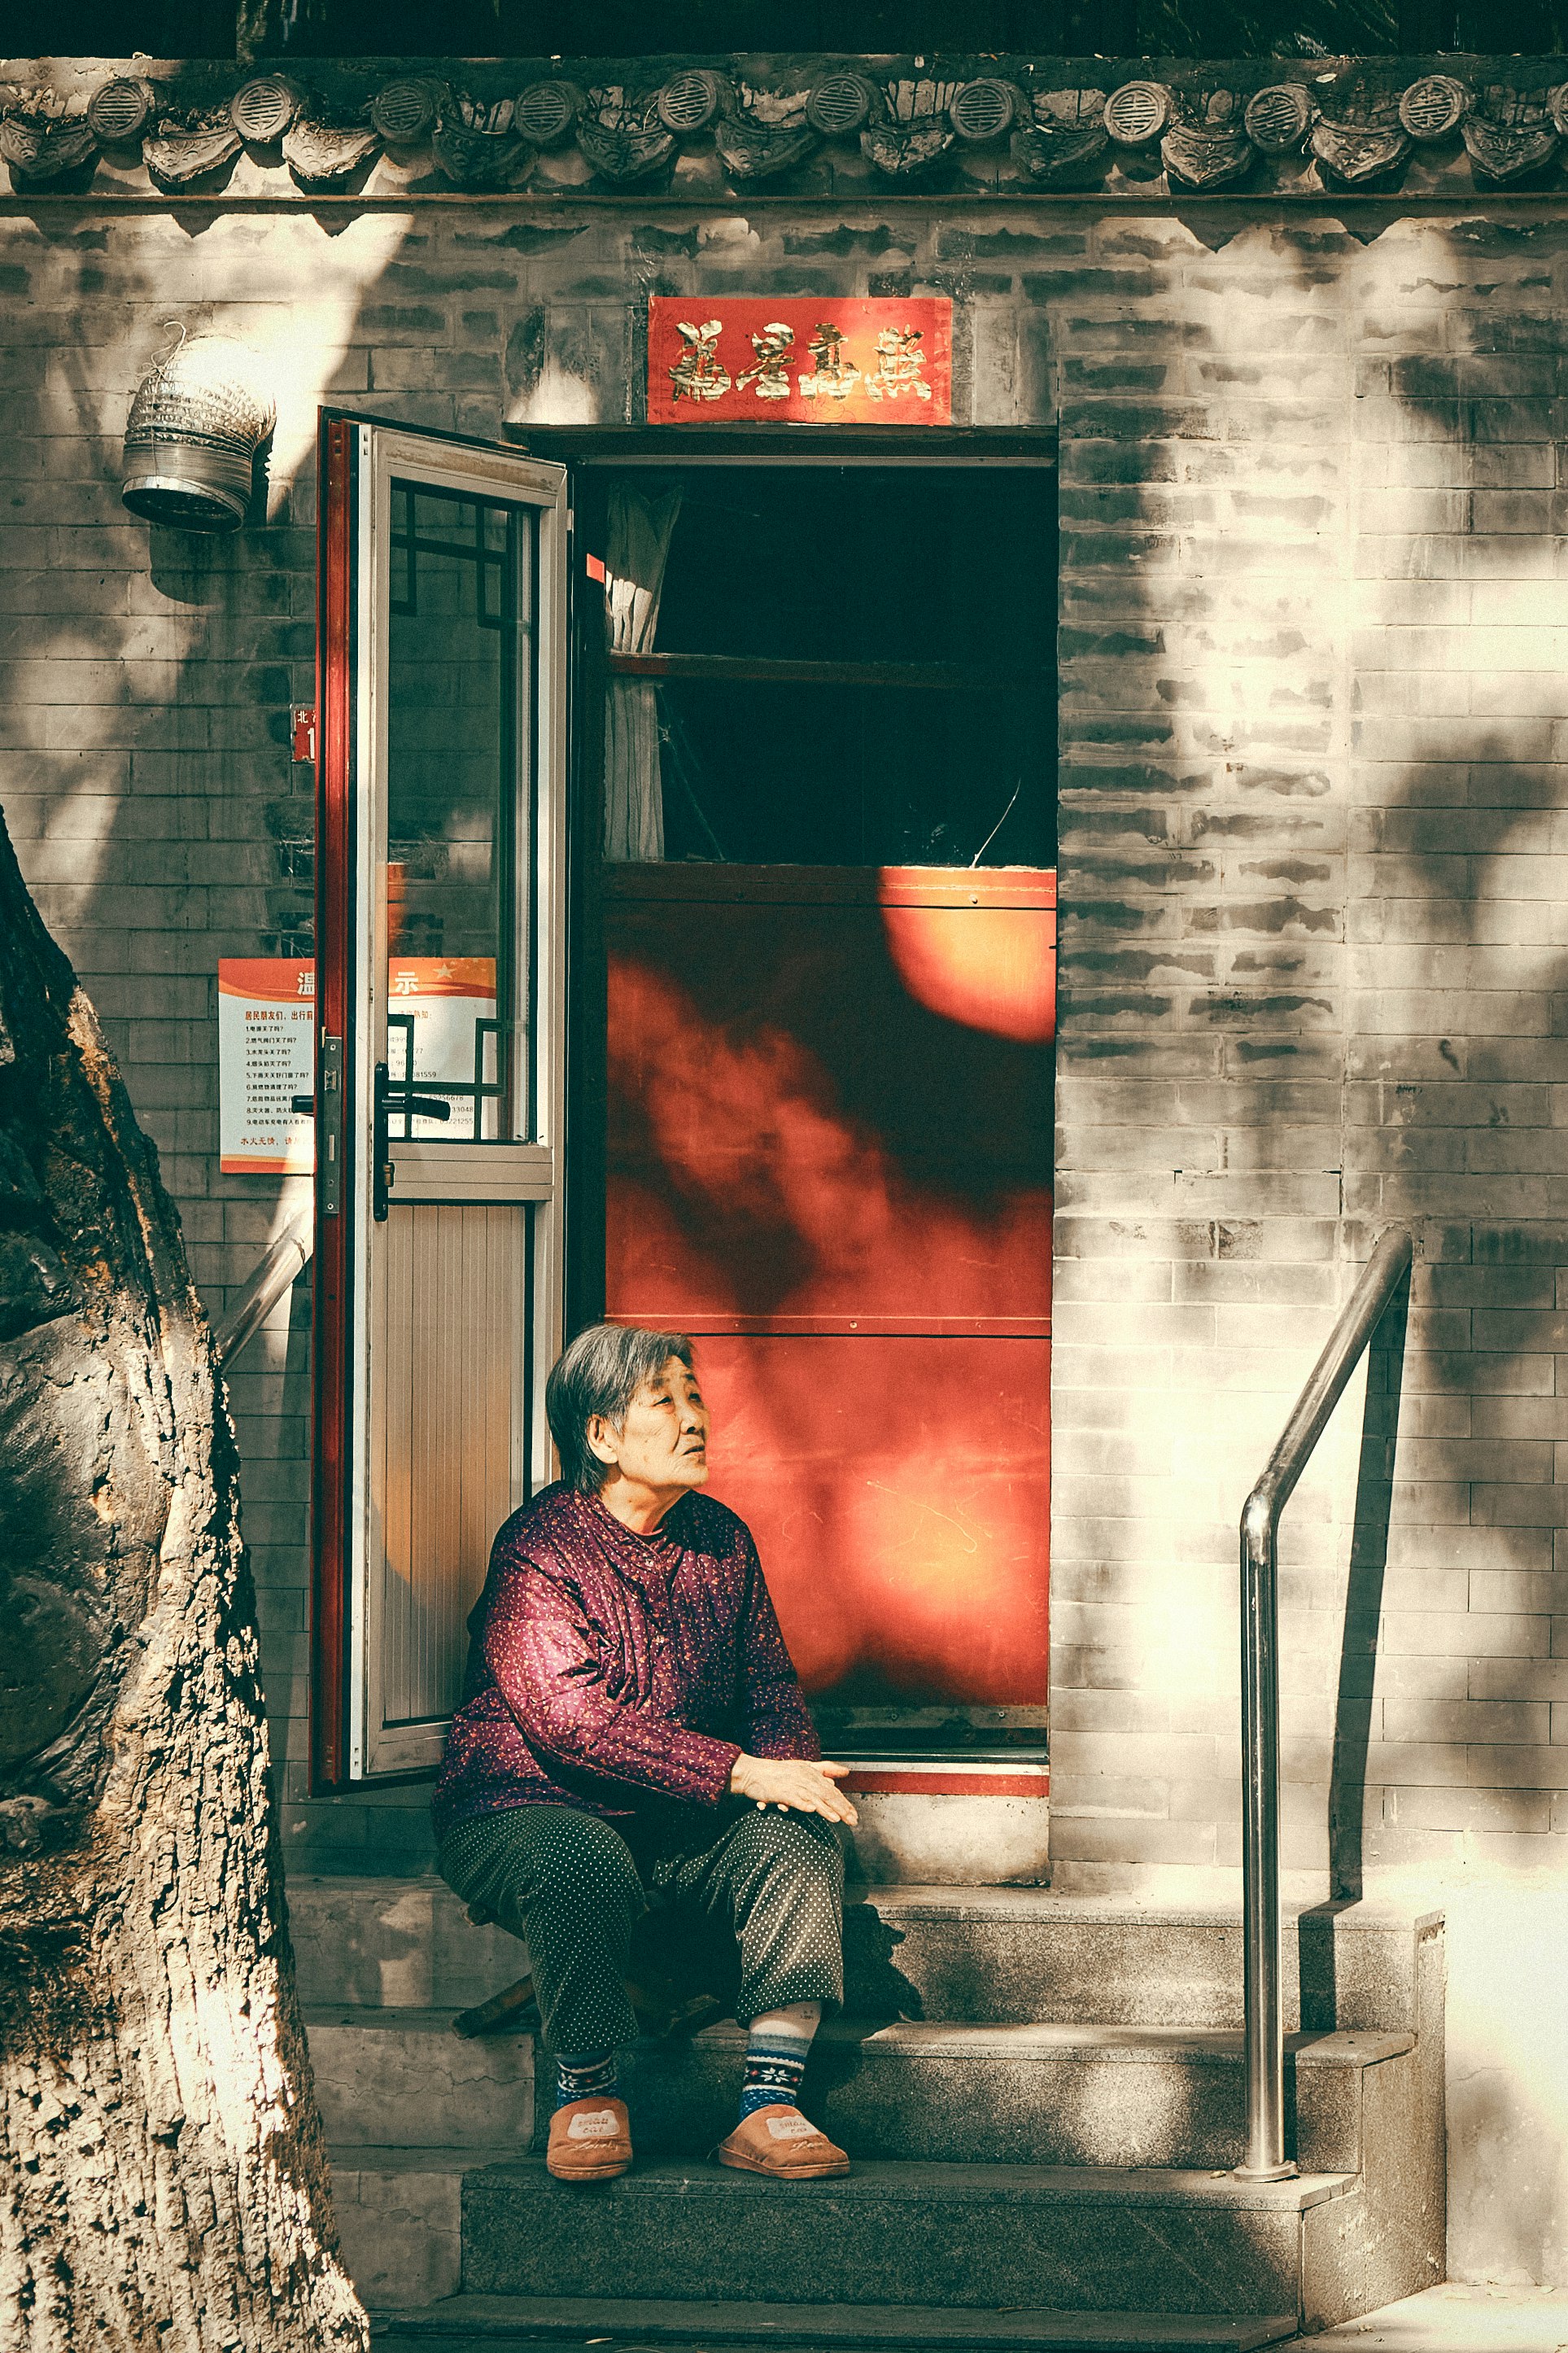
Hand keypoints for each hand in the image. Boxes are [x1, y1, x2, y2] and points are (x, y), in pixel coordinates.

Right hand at [729, 1753, 858, 1825]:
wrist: (752, 1773)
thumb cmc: (779, 1772)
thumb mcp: (804, 1767)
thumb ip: (825, 1769)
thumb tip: (846, 1771)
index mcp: (812, 1773)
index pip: (833, 1790)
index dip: (845, 1803)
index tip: (854, 1816)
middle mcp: (805, 1778)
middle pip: (827, 1794)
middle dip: (841, 1808)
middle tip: (852, 1821)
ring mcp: (793, 1784)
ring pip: (813, 1797)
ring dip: (825, 1809)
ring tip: (837, 1818)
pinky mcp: (780, 1791)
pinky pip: (793, 1798)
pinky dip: (802, 1804)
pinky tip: (811, 1809)